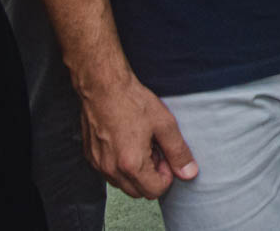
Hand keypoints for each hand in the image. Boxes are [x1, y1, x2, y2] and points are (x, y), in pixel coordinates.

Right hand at [78, 74, 196, 198]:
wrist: (103, 87)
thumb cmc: (133, 102)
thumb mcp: (165, 124)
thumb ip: (178, 152)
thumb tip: (189, 173)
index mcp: (131, 164)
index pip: (155, 191)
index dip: (166, 175)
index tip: (166, 156)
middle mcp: (111, 170)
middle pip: (138, 192)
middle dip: (151, 176)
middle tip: (155, 149)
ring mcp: (98, 164)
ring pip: (123, 184)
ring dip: (136, 172)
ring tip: (142, 144)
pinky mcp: (90, 157)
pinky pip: (110, 173)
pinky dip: (121, 165)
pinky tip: (127, 142)